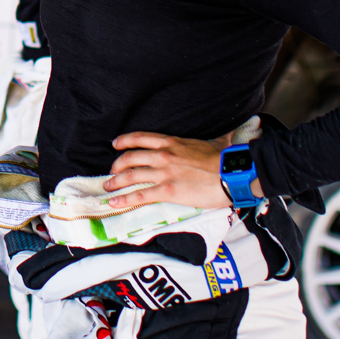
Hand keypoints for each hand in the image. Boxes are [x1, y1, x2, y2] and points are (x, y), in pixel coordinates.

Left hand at [103, 132, 239, 210]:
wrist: (232, 173)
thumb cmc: (225, 159)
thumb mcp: (212, 142)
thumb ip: (209, 140)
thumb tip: (223, 136)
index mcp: (172, 142)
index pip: (141, 138)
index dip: (125, 141)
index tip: (116, 144)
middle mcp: (163, 155)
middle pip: (130, 157)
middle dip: (117, 165)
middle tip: (111, 171)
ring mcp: (163, 173)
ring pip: (131, 175)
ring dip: (115, 181)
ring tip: (107, 186)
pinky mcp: (167, 191)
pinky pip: (140, 195)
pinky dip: (124, 199)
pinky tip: (114, 202)